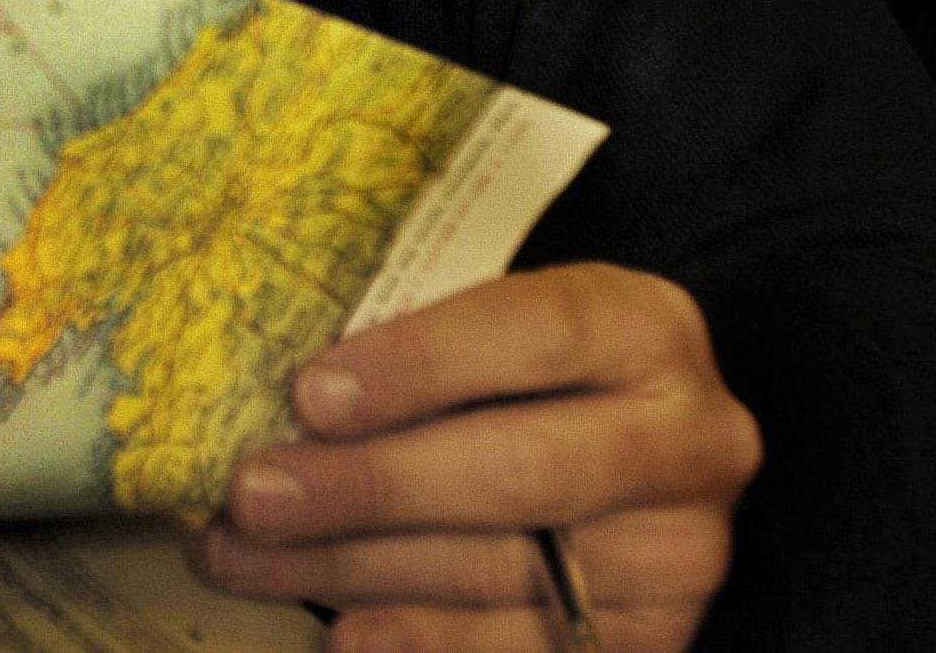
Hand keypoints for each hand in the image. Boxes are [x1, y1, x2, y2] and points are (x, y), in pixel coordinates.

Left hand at [196, 263, 760, 651]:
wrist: (620, 442)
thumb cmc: (513, 365)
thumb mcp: (484, 316)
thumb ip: (407, 340)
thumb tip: (282, 398)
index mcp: (644, 327)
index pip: (534, 333)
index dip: (418, 364)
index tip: (310, 395)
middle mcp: (691, 441)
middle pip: (520, 470)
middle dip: (370, 487)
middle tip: (254, 494)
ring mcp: (681, 553)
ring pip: (505, 572)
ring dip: (356, 570)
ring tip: (244, 555)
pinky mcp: (657, 638)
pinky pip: (529, 652)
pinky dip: (424, 641)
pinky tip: (343, 631)